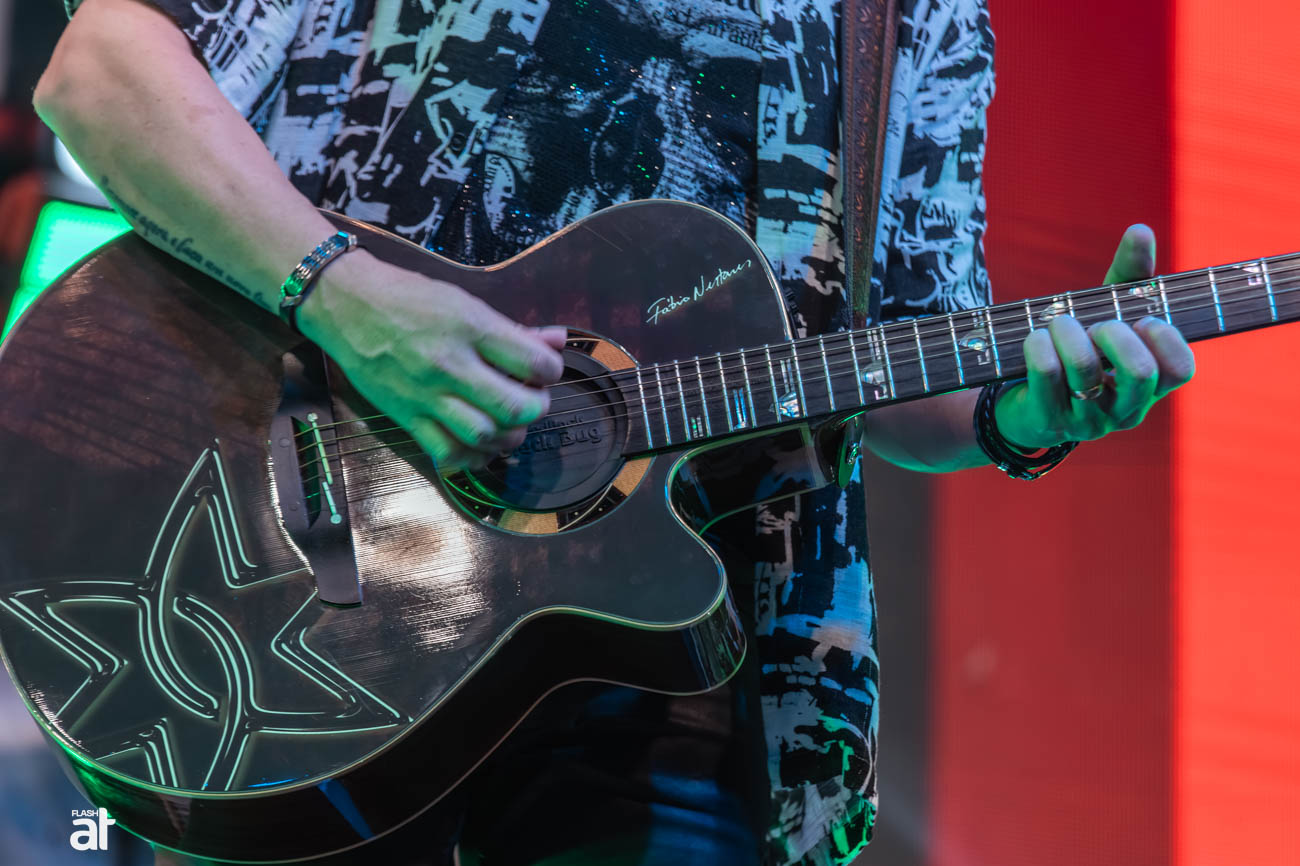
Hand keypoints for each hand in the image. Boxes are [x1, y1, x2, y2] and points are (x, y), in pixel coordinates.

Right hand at [297, 251, 565, 469]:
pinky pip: (447, 452)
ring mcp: (426, 395)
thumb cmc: (409, 297)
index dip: (551, 370)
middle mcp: (450, 364)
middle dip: (536, 408)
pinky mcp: (406, 417)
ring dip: (510, 437)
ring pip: (484, 434)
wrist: (346, 305)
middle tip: (532, 399)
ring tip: (511, 424)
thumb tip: (557, 341)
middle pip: (514, 407)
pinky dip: (473, 457)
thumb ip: (513, 329)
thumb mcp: (465, 302)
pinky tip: (482, 446)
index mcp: (470, 328)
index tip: (545, 369)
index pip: (534, 362)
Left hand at [994, 224, 1195, 448]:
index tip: (1142, 319)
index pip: (1180, 369)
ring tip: (1058, 323)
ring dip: (1069, 333)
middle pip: (1139, 372)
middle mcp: (1125, 411)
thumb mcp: (1106, 313)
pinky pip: (1046, 374)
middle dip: (1114, 334)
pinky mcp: (1048, 421)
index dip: (1165, 338)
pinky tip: (1036, 337)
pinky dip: (1039, 345)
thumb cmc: (1078, 351)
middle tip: (1097, 325)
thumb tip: (1141, 230)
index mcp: (1150, 388)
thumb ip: (1129, 275)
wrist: (1024, 402)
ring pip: (1085, 371)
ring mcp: (1087, 421)